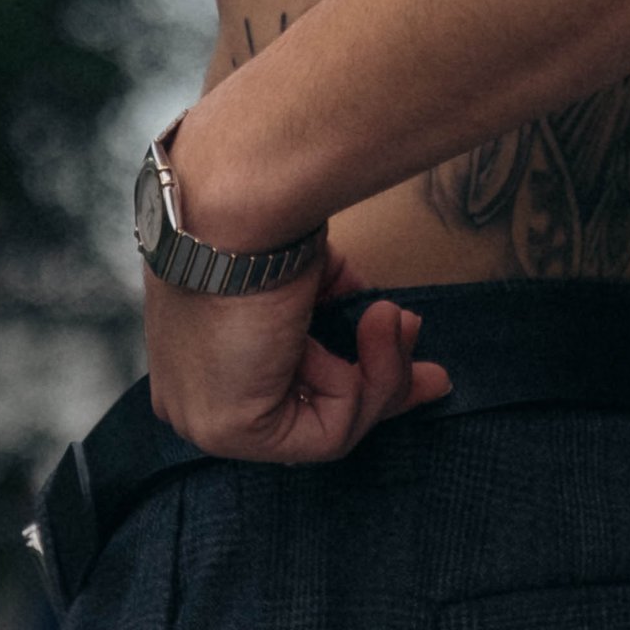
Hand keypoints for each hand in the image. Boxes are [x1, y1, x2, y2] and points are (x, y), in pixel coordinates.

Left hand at [143, 240, 451, 463]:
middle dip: (382, 390)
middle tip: (434, 375)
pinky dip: (366, 378)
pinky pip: (327, 431)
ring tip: (394, 317)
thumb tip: (385, 323)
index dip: (352, 371)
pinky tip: (372, 324)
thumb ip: (336, 307)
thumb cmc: (262, 213)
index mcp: (198, 349)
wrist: (239, 198)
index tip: (404, 348)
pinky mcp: (231, 428)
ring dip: (382, 370)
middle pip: (306, 412)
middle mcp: (195, 390)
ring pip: (327, 425)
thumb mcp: (308, 269)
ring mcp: (207, 416)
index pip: (283, 383)